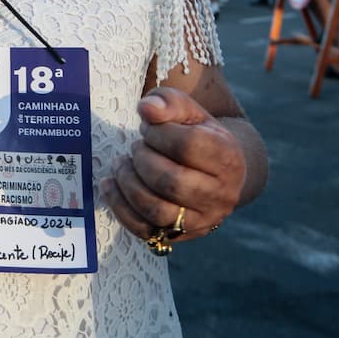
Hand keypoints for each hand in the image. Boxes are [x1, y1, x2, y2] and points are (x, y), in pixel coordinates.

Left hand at [101, 87, 246, 243]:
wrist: (216, 173)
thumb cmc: (197, 134)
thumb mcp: (189, 111)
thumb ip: (168, 102)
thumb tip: (146, 109)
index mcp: (228, 158)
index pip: (188, 146)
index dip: (158, 134)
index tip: (148, 129)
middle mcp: (221, 194)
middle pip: (172, 182)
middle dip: (142, 160)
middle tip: (135, 148)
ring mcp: (202, 220)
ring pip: (158, 210)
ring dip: (129, 184)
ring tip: (121, 165)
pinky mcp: (180, 236)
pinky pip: (144, 230)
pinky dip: (120, 207)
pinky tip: (110, 184)